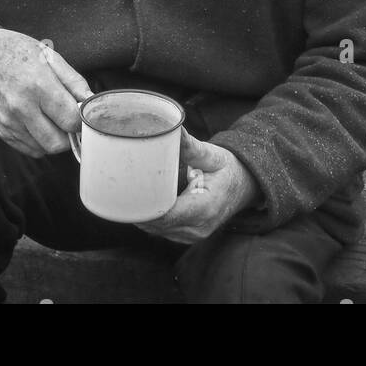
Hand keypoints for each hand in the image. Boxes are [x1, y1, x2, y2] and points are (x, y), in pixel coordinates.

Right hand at [0, 26, 91, 158]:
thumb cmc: (15, 52)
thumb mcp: (49, 56)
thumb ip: (74, 81)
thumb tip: (92, 101)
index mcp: (37, 86)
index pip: (71, 120)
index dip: (81, 118)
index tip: (81, 111)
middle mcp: (21, 108)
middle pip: (58, 143)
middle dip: (69, 134)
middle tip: (68, 118)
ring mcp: (8, 122)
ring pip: (44, 149)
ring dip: (54, 138)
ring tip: (51, 117)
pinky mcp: (0, 131)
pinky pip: (29, 149)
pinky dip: (39, 141)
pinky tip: (38, 122)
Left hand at [138, 131, 259, 243]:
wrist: (246, 187)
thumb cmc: (228, 169)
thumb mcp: (212, 155)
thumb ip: (191, 146)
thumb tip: (172, 128)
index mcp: (205, 207)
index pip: (167, 215)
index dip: (145, 209)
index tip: (127, 195)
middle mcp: (199, 227)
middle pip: (157, 225)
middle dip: (137, 211)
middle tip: (119, 190)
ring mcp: (193, 235)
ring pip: (157, 231)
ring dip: (142, 216)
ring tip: (127, 196)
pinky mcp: (188, 236)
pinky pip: (163, 231)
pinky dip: (151, 219)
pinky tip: (142, 204)